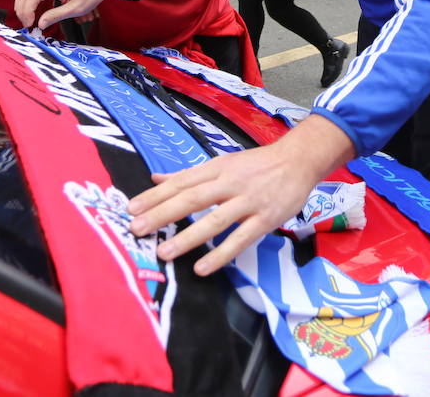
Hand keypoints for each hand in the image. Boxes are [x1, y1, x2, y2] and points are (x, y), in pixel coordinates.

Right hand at [15, 0, 120, 30]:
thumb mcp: (75, 9)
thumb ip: (56, 16)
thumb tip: (40, 24)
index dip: (27, 10)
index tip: (30, 24)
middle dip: (22, 10)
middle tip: (27, 25)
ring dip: (21, 6)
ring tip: (27, 20)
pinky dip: (25, 2)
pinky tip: (29, 13)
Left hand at [128, 115, 354, 274]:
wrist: (298, 161)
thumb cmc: (257, 164)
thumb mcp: (222, 162)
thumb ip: (188, 174)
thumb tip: (155, 178)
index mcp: (217, 167)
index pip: (181, 182)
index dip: (156, 195)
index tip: (131, 208)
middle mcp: (230, 182)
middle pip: (193, 198)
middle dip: (163, 214)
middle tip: (137, 229)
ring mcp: (249, 201)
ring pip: (215, 220)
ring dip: (188, 237)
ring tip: (164, 252)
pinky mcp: (266, 219)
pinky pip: (241, 238)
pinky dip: (221, 254)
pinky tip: (202, 268)